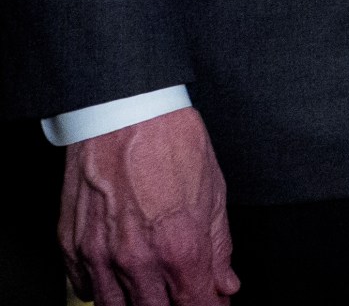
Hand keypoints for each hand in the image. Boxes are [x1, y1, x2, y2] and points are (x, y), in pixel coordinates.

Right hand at [59, 108, 238, 305]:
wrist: (125, 113)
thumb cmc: (171, 144)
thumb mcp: (215, 194)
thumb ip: (219, 247)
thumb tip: (225, 282)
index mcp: (179, 248)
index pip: (196, 305)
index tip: (214, 304)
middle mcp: (136, 259)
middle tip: (185, 295)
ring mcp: (99, 255)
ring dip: (138, 304)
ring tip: (154, 293)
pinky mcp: (72, 245)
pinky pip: (84, 287)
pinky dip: (103, 290)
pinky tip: (120, 280)